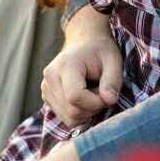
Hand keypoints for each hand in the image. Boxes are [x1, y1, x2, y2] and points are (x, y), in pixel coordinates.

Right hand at [42, 6, 122, 125]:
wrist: (84, 42)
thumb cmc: (101, 51)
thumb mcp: (113, 61)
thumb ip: (112, 80)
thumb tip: (109, 100)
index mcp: (65, 65)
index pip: (75, 97)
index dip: (96, 102)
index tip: (107, 93)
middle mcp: (50, 77)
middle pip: (72, 111)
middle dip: (93, 108)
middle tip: (101, 91)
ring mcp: (46, 88)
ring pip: (69, 118)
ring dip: (86, 111)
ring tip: (92, 91)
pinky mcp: (46, 97)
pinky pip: (66, 117)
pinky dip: (79, 112)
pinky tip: (84, 96)